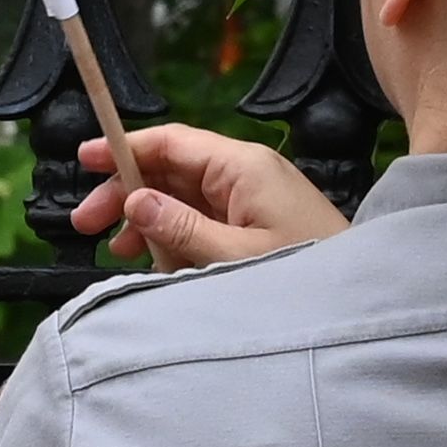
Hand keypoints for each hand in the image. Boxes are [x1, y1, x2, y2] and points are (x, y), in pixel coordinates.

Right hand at [69, 124, 347, 268]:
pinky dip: (175, 237)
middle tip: (86, 223)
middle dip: (127, 193)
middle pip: (171, 170)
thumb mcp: (233, 258)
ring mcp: (253, 200)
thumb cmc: (306, 279)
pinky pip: (204, 221)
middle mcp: (247, 175)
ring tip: (122, 251)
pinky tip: (158, 262)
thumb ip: (180, 227)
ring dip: (148, 220)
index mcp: (244, 168)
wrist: (361, 304)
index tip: (85, 157)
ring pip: (183, 198)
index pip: (172, 142)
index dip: (124, 147)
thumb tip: (135, 201)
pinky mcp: (258, 225)